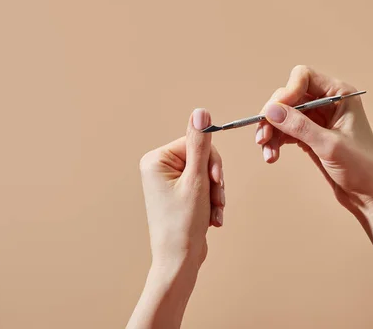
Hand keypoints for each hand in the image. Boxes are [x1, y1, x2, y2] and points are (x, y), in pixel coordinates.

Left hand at [139, 108, 224, 268]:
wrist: (179, 261)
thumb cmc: (183, 224)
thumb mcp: (197, 180)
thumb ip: (200, 144)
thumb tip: (200, 111)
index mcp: (156, 160)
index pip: (196, 142)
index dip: (211, 162)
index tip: (216, 181)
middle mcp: (159, 168)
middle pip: (202, 158)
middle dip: (214, 181)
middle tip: (216, 200)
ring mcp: (168, 182)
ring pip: (206, 174)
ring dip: (215, 194)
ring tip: (213, 214)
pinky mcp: (178, 194)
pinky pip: (203, 187)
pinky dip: (211, 202)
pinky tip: (211, 219)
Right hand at [255, 65, 372, 214]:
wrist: (371, 195)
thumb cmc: (362, 167)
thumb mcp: (329, 145)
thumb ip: (299, 126)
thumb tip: (271, 110)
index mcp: (340, 95)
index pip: (304, 77)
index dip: (286, 92)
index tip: (274, 113)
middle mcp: (328, 102)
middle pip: (289, 96)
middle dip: (273, 116)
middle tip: (263, 137)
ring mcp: (318, 119)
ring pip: (284, 115)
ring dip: (272, 132)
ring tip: (268, 153)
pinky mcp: (310, 136)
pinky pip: (286, 131)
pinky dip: (276, 141)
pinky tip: (272, 156)